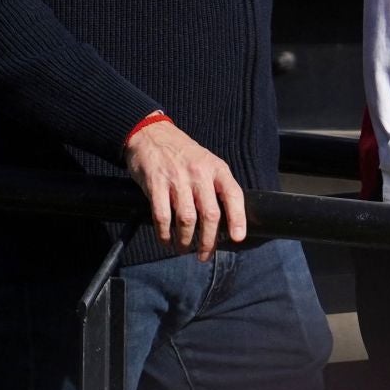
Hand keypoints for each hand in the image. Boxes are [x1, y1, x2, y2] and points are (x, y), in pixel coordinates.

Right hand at [124, 118, 245, 259]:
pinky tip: (166, 240)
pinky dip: (164, 233)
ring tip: (183, 249)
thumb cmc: (183, 153)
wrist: (151, 134)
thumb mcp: (207, 162)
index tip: (238, 238)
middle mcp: (199, 173)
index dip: (238, 218)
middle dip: (208, 240)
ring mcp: (177, 179)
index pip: (233, 194)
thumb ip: (216, 185)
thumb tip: (226, 219)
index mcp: (216, 168)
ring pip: (187, 219)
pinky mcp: (155, 184)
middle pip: (210, 214)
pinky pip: (162, 216)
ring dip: (186, 240)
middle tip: (204, 255)